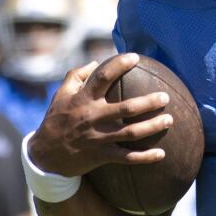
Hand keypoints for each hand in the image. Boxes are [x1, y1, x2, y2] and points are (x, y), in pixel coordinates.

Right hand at [28, 52, 174, 177]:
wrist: (46, 155)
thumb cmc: (56, 120)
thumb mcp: (61, 95)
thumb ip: (76, 76)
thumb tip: (95, 62)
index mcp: (83, 100)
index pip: (103, 78)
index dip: (119, 65)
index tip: (135, 57)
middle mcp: (93, 117)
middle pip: (126, 108)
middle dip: (148, 102)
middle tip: (165, 96)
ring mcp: (99, 138)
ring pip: (132, 133)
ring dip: (153, 127)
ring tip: (170, 120)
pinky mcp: (102, 156)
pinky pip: (127, 157)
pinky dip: (145, 157)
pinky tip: (162, 154)